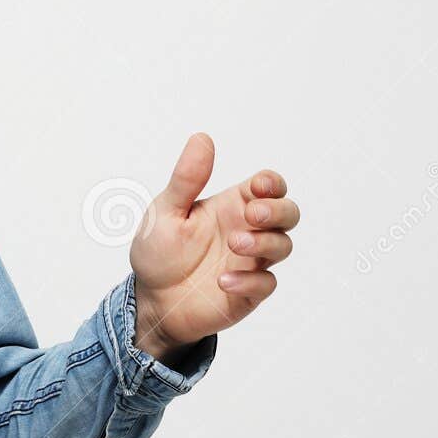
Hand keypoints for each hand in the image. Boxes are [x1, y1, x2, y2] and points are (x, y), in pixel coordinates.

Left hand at [128, 132, 299, 361]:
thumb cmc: (158, 251)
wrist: (150, 298)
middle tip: (252, 214)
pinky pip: (266, 284)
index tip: (258, 186)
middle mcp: (246, 231)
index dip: (272, 183)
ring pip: (283, 246)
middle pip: (288, 213)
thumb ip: (186, 179)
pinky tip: (223, 281)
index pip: (268, 186)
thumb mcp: (166, 211)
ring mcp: (250, 261)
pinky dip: (249, 281)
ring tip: (234, 244)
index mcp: (230, 206)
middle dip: (279, 211)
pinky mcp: (248, 291)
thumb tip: (202, 138)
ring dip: (264, 243)